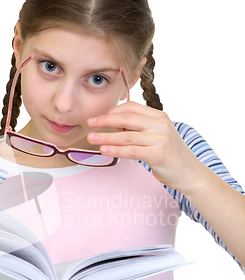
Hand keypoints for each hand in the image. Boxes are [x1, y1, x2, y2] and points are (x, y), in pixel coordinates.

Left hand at [87, 101, 203, 193]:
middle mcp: (160, 124)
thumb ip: (140, 128)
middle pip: (126, 118)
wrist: (189, 172)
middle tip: (90, 123)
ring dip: (106, 136)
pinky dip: (116, 149)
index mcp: (159, 116)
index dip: (113, 110)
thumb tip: (115, 125)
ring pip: (126, 135)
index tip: (99, 116)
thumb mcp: (158, 135)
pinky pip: (131, 151)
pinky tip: (104, 149)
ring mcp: (160, 138)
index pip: (132, 107)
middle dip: (105, 120)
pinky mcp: (158, 154)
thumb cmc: (170, 155)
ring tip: (92, 138)